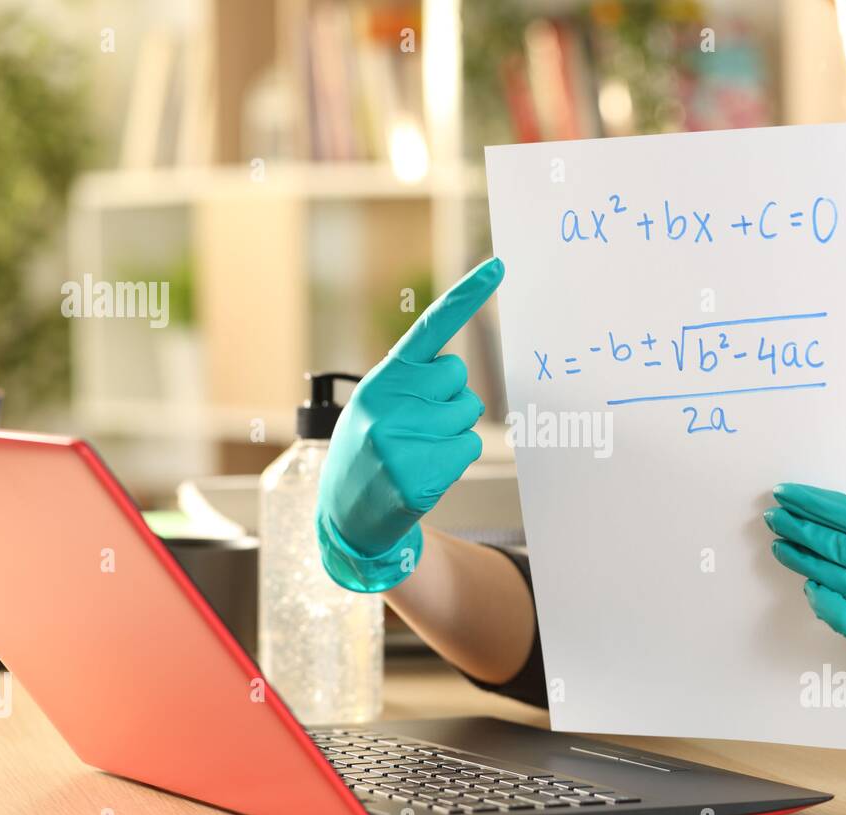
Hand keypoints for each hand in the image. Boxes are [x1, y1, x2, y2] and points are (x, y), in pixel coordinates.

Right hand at [316, 258, 503, 592]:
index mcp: (380, 381)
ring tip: (418, 451)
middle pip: (459, 377)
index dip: (467, 296)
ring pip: (468, 414)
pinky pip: (470, 446)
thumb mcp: (373, 407)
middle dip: (449, 398)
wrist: (347, 516)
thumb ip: (408, 383)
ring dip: (453, 430)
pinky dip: (457, 458)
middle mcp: (389, 404)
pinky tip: (426, 471)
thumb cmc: (368, 452)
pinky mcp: (421, 473)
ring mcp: (404, 440)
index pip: (430, 328)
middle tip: (419, 426)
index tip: (498, 266)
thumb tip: (454, 373)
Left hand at [765, 483, 845, 771]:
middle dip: (804, 528)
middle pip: (845, 546)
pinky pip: (845, 618)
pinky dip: (823, 602)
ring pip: (840, 579)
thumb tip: (844, 543)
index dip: (823, 504)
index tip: (793, 493)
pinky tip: (809, 588)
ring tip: (780, 544)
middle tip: (774, 515)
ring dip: (804, 560)